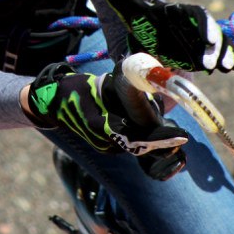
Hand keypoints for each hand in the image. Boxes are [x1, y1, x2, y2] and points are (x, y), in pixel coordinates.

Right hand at [26, 62, 189, 180]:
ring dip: (154, 141)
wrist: (52, 102)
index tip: (181, 137)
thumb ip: (128, 92)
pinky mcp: (105, 145)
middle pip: (143, 148)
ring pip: (138, 147)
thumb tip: (155, 87)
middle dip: (163, 143)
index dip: (163, 139)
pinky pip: (130, 145)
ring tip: (171, 134)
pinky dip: (143, 139)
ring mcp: (105, 146)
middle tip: (181, 137)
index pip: (141, 139)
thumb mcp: (103, 85)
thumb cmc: (78, 89)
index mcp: (106, 128)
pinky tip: (153, 130)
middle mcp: (107, 142)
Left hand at [94, 0, 233, 73]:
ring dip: (226, 55)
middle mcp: (194, 26)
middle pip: (211, 32)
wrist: (146, 31)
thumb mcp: (127, 6)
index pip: (196, 15)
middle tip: (214, 65)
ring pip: (219, 45)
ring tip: (228, 69)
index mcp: (180, 12)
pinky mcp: (203, 53)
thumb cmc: (140, 18)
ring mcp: (200, 40)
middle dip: (217, 46)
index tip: (208, 41)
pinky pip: (221, 56)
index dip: (204, 28)